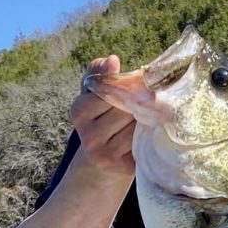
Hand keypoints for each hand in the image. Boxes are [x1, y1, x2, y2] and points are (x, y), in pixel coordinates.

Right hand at [71, 55, 135, 178]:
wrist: (103, 163)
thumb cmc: (102, 119)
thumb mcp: (94, 95)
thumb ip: (99, 74)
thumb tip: (111, 60)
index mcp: (78, 111)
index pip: (109, 91)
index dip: (127, 86)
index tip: (139, 82)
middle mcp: (87, 135)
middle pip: (124, 108)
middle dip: (138, 102)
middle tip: (148, 100)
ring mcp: (104, 154)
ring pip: (135, 126)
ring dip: (145, 119)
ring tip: (145, 117)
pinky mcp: (122, 167)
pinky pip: (142, 142)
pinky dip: (147, 135)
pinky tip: (146, 133)